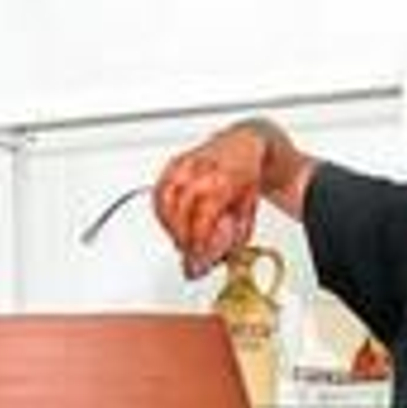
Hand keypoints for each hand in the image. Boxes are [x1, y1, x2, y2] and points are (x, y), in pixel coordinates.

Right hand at [152, 125, 265, 276]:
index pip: (202, 218)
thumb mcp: (247, 211)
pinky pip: (159, 190)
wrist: (244, 145)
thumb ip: (232, 239)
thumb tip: (212, 262)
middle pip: (180, 210)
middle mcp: (202, 170)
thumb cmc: (245, 176)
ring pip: (165, 200)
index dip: (196, 243)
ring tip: (179, 239)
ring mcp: (186, 165)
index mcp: (222, 182)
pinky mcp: (174, 164)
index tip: (195, 260)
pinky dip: (161, 210)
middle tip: (187, 254)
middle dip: (181, 238)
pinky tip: (170, 222)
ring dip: (169, 226)